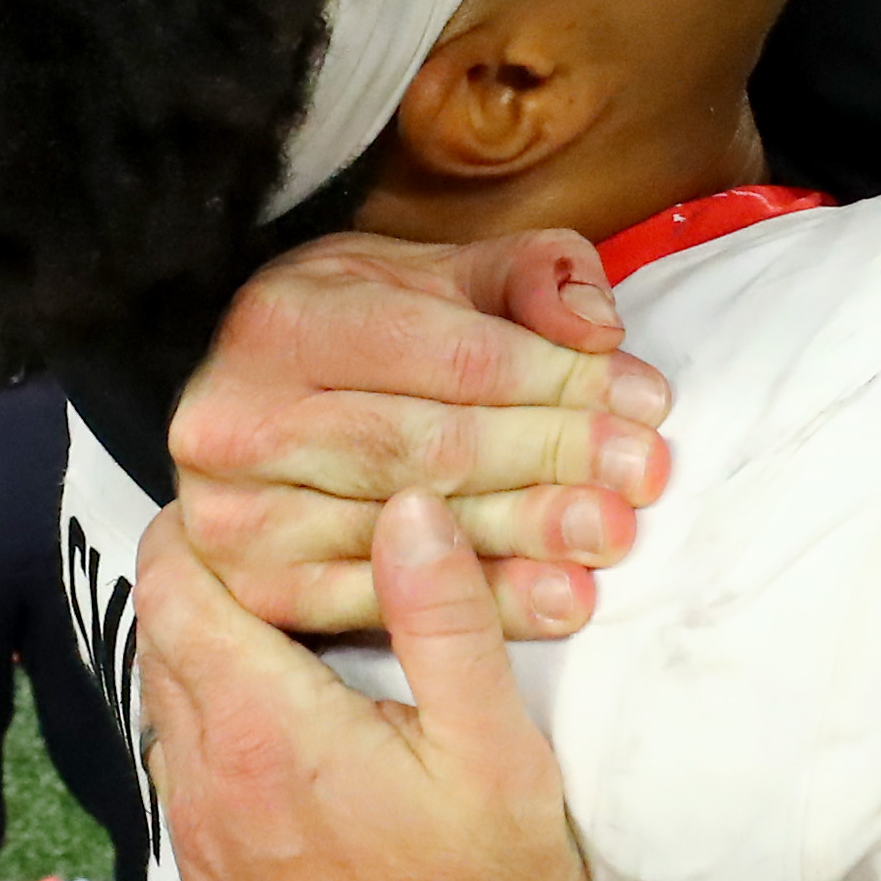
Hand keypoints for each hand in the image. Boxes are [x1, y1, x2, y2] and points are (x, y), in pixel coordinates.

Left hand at [139, 497, 592, 880]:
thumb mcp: (496, 757)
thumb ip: (446, 623)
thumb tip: (407, 502)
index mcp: (262, 729)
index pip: (181, 583)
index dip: (209, 517)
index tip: (269, 475)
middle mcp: (202, 774)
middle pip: (166, 633)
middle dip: (214, 568)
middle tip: (296, 520)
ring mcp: (199, 831)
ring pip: (171, 698)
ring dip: (214, 642)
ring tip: (302, 603)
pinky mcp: (213, 874)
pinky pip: (188, 757)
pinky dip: (219, 708)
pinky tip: (297, 708)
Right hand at [169, 229, 671, 638]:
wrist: (249, 405)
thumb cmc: (358, 334)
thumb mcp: (432, 273)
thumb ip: (528, 274)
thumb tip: (597, 328)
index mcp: (284, 321)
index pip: (455, 358)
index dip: (560, 381)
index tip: (645, 402)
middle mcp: (240, 419)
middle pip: (434, 448)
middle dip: (554, 459)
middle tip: (643, 474)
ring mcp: (236, 513)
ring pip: (412, 533)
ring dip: (528, 536)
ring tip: (612, 534)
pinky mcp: (253, 591)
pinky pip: (382, 607)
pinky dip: (484, 606)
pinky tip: (560, 599)